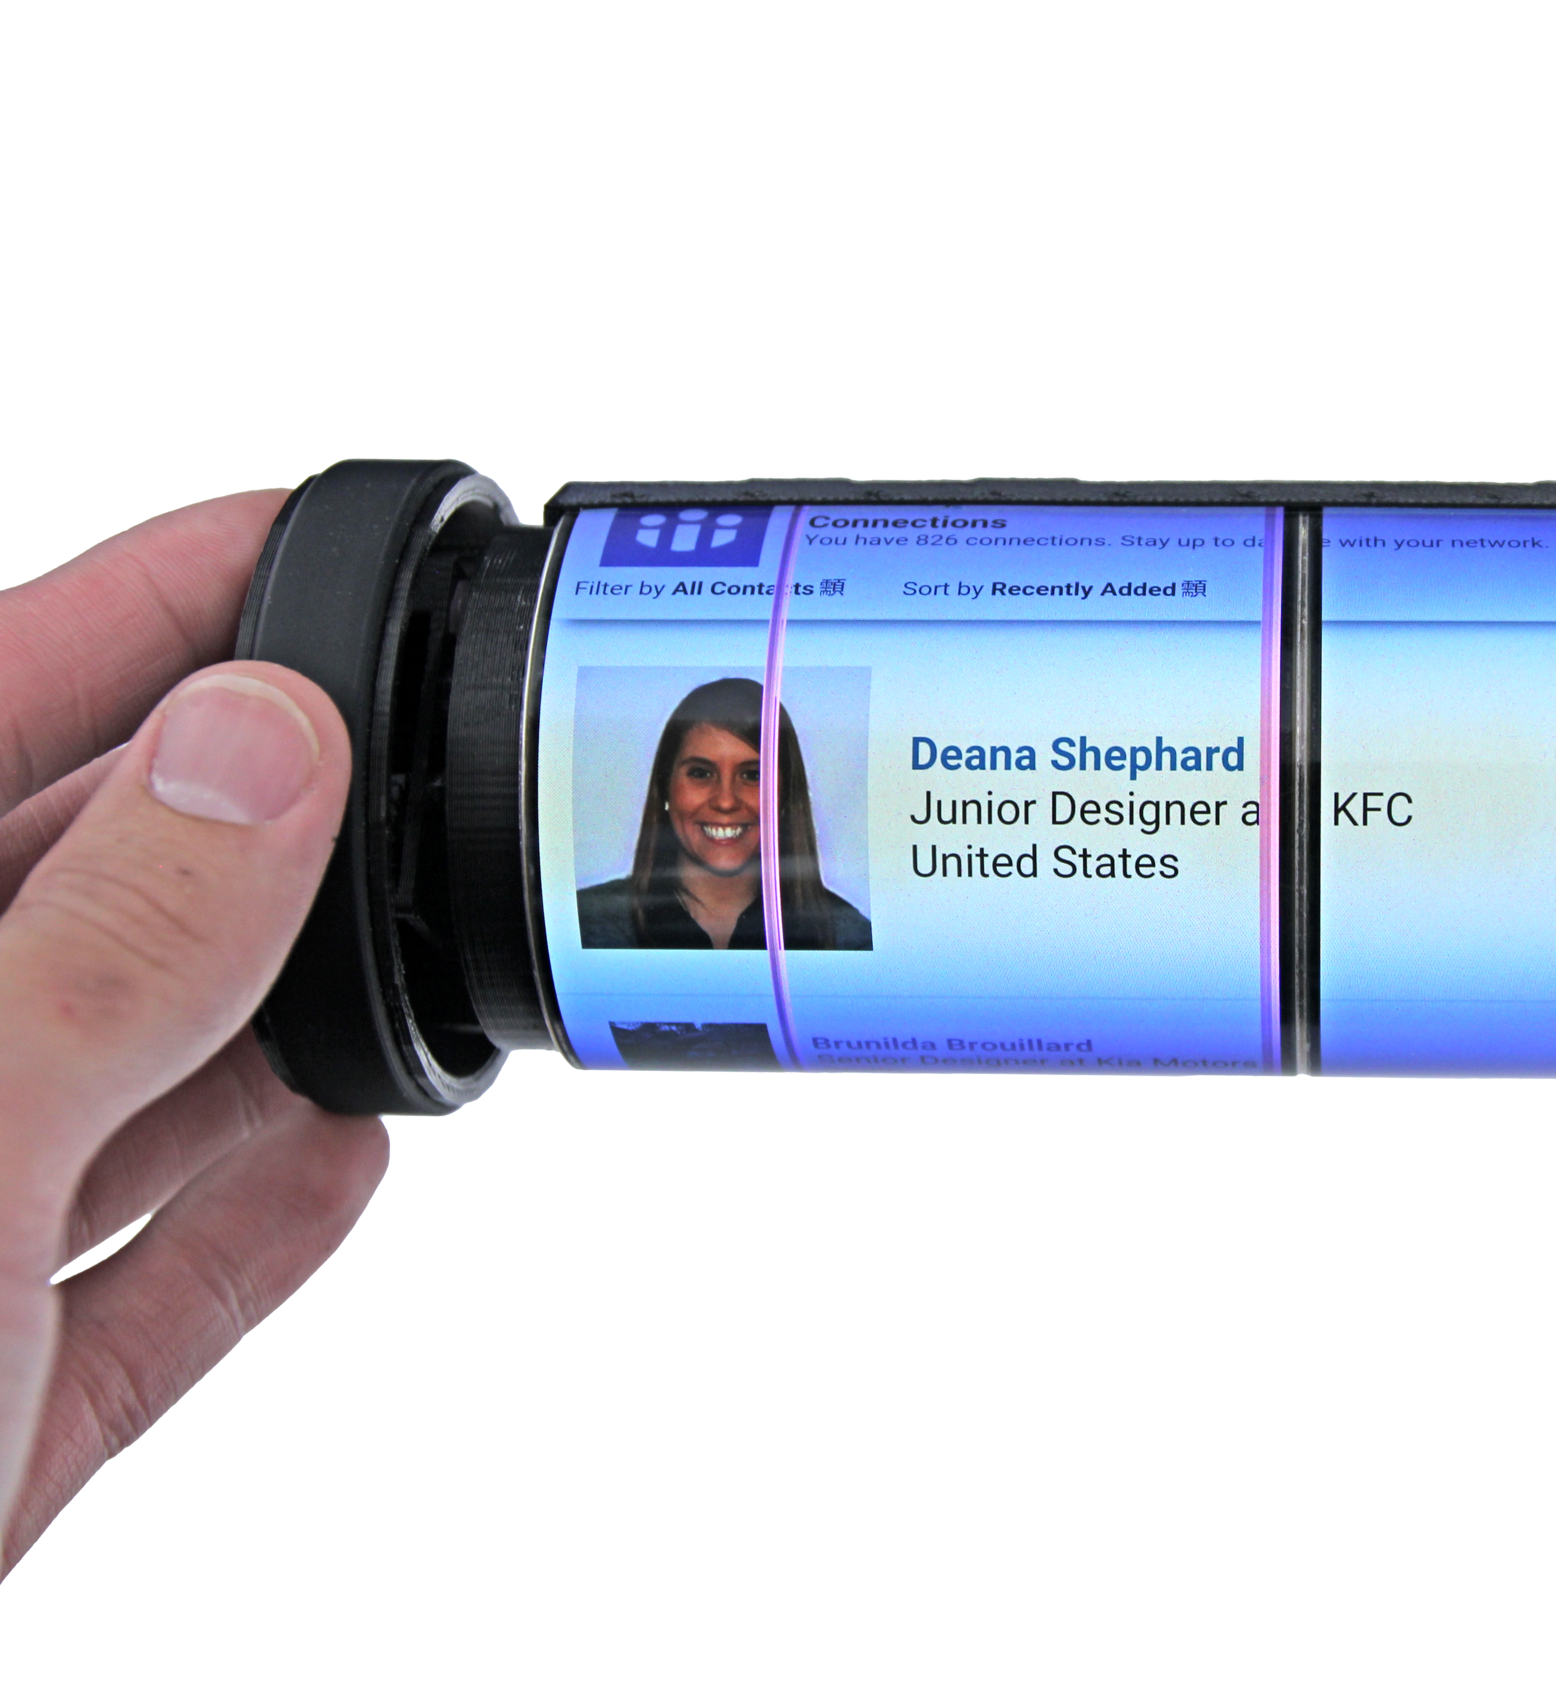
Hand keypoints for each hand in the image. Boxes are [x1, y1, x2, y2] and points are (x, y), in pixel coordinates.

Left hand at [0, 495, 384, 1572]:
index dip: (169, 602)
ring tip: (423, 961)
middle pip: (88, 884)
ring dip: (280, 1025)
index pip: (0, 692)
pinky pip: (140, 1278)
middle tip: (432, 772)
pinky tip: (351, 1159)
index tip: (329, 535)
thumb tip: (264, 747)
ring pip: (126, 1076)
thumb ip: (107, 944)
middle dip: (265, 826)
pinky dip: (252, 1224)